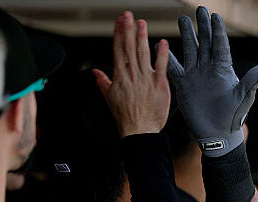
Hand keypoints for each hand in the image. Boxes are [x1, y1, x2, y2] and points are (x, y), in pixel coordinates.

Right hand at [95, 12, 170, 136]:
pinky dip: (162, 54)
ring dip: (142, 37)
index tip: (119, 21)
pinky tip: (163, 43)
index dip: (118, 34)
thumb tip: (95, 72)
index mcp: (120, 76)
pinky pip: (161, 67)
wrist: (139, 130)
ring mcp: (146, 80)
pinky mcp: (159, 86)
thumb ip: (103, 82)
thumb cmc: (125, 117)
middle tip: (128, 15)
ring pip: (143, 54)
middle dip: (128, 30)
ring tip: (142, 23)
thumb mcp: (109, 98)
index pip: (118, 50)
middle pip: (129, 48)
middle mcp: (132, 75)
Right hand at [168, 6, 257, 156]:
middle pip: (205, 43)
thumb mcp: (242, 99)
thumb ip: (250, 82)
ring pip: (190, 50)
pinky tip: (160, 46)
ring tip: (183, 19)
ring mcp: (196, 76)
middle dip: (202, 26)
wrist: (217, 134)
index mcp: (223, 71)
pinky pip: (174, 68)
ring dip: (187, 35)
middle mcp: (209, 70)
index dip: (218, 31)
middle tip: (200, 9)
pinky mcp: (184, 85)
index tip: (216, 16)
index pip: (220, 46)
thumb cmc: (232, 117)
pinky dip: (167, 58)